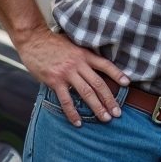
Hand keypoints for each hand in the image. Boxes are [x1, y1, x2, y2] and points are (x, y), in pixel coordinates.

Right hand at [16, 29, 130, 126]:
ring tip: (105, 118)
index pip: (105, 65)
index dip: (117, 74)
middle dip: (110, 99)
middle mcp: (78, 64)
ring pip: (86, 93)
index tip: (127, 84)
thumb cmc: (51, 43)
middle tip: (117, 112)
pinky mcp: (55, 81)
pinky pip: (66, 100)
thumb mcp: (72, 45)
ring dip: (97, 107)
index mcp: (84, 54)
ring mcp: (67, 73)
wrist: (33, 39)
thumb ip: (81, 56)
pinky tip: (78, 122)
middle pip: (98, 83)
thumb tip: (90, 67)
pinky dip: (73, 113)